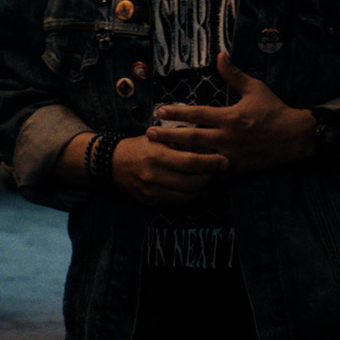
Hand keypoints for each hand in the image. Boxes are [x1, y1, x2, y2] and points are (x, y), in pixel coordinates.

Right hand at [111, 135, 229, 205]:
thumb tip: (207, 142)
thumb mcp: (159, 136)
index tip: (225, 160)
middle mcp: (155, 176)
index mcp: (157, 156)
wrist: (114, 163)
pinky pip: (177, 202)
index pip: (190, 162)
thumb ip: (181, 140)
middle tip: (220, 169)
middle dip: (210, 177)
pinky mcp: (152, 202)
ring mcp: (153, 192)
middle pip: (192, 183)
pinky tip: (194, 186)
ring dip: (202, 188)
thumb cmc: (140, 145)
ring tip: (209, 177)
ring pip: (187, 196)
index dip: (210, 163)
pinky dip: (189, 195)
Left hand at [147, 50, 315, 173]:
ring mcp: (231, 155)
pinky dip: (198, 171)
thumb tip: (220, 55)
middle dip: (168, 136)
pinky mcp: (237, 169)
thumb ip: (234, 74)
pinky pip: (213, 172)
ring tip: (160, 153)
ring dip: (178, 155)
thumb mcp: (255, 89)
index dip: (176, 112)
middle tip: (149, 134)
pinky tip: (183, 172)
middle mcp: (227, 137)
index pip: (196, 114)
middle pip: (191, 138)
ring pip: (199, 158)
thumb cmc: (274, 110)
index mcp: (230, 117)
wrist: (296, 138)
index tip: (159, 111)